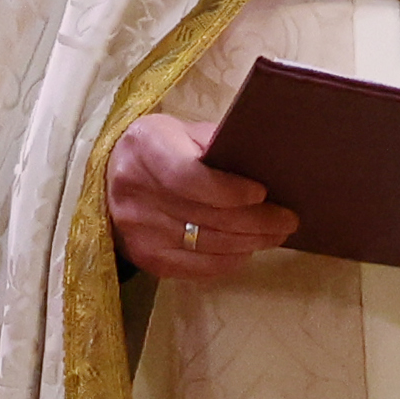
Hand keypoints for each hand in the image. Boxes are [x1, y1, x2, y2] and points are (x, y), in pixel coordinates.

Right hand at [109, 116, 294, 285]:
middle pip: (205, 215)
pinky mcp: (144, 256)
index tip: (262, 193)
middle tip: (288, 220)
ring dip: (249, 243)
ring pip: (205, 244)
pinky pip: (195, 267)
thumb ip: (219, 143)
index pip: (188, 178)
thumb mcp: (185, 130)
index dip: (228, 191)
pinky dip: (227, 261)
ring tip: (276, 234)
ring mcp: (137, 228)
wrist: (112, 175)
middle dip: (255, 221)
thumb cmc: (163, 148)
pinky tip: (247, 251)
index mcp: (146, 147)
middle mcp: (134, 190)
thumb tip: (266, 165)